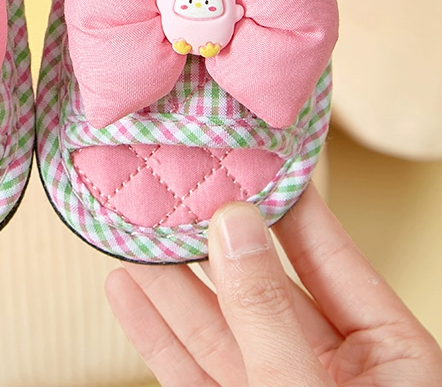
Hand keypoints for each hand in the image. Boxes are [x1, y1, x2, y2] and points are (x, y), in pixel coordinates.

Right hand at [106, 183, 441, 385]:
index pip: (324, 249)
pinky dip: (155, 334)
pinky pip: (192, 370)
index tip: (236, 151)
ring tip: (127, 229)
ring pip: (216, 324)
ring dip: (168, 279)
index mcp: (389, 352)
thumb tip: (233, 221)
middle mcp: (333, 368)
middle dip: (207, 234)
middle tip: (166, 185)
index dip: (278, 196)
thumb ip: (269, 311)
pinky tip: (126, 293)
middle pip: (258, 281)